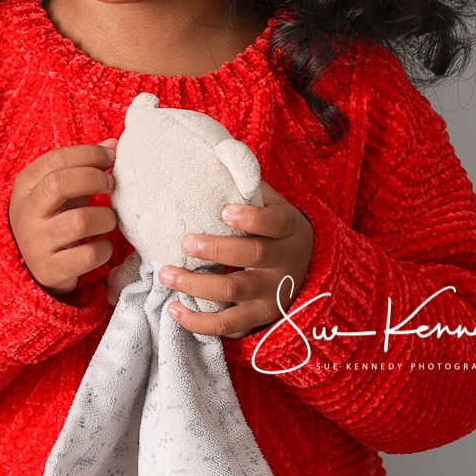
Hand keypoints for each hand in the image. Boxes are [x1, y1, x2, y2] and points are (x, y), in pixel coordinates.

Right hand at [9, 141, 117, 296]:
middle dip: (94, 179)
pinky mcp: (50, 270)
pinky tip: (102, 245)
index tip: (112, 158)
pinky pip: (88, 255)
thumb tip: (113, 144)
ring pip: (79, 221)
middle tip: (111, 185)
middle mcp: (26, 212)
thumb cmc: (54, 216)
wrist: (34, 265)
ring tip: (108, 219)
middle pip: (60, 184)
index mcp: (26, 185)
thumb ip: (85, 164)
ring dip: (105, 217)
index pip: (57, 158)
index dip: (90, 154)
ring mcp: (36, 243)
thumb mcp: (62, 187)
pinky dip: (104, 249)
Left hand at [158, 181, 313, 337]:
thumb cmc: (276, 229)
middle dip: (215, 250)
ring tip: (166, 273)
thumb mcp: (274, 204)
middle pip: (250, 255)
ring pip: (233, 292)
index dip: (251, 217)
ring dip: (196, 285)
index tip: (225, 212)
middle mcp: (282, 262)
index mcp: (287, 228)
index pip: (274, 221)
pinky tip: (174, 309)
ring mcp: (270, 293)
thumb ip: (248, 185)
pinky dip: (199, 321)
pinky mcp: (258, 318)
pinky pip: (228, 325)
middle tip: (185, 243)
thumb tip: (214, 151)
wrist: (309, 268)